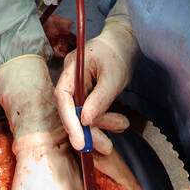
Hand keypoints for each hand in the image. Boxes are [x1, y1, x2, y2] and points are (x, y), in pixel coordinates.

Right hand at [56, 19, 136, 153]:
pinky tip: (118, 124)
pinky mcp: (86, 91)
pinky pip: (90, 109)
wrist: (126, 42)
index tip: (79, 140)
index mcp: (73, 67)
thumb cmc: (119, 53)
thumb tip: (85, 120)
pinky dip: (103, 118)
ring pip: (82, 111)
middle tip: (104, 147)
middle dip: (87, 129)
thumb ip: (100, 98)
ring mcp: (78, 84)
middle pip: (71, 108)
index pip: (63, 96)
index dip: (69, 120)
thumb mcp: (114, 76)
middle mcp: (71, 77)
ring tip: (118, 131)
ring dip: (100, 125)